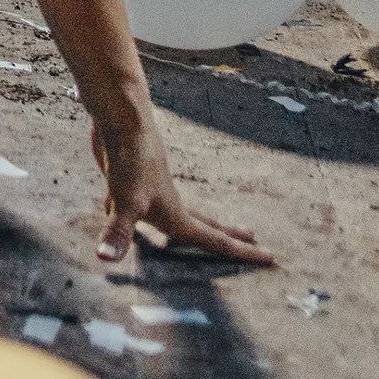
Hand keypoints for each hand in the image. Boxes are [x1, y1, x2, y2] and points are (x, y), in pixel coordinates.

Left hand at [89, 117, 269, 264]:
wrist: (120, 119)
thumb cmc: (128, 160)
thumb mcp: (125, 201)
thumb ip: (119, 233)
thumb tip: (106, 259)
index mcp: (175, 215)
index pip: (215, 239)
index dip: (242, 253)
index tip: (271, 258)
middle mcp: (168, 203)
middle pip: (204, 224)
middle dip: (229, 236)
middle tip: (254, 240)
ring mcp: (150, 190)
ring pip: (177, 212)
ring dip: (193, 223)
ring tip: (202, 230)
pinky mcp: (129, 180)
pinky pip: (142, 203)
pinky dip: (143, 214)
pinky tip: (129, 213)